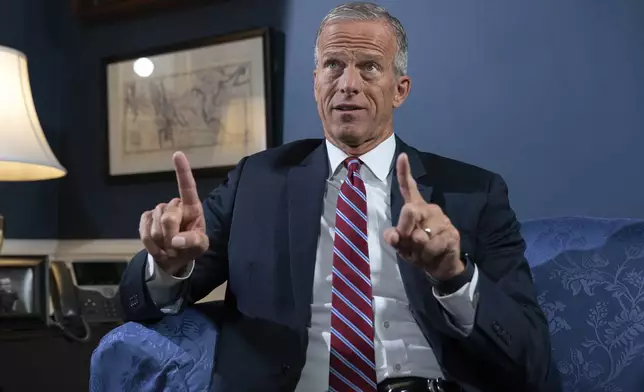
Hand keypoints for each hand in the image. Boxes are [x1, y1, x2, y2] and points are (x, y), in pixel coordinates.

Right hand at [139, 152, 208, 275]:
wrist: (173, 258)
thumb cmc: (190, 247)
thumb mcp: (200, 246)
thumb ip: (193, 242)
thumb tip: (176, 240)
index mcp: (192, 208)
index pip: (187, 188)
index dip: (182, 171)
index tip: (177, 154)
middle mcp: (175, 206)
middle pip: (168, 217)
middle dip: (171, 235)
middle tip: (176, 247)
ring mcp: (159, 211)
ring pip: (155, 226)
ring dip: (161, 242)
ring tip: (169, 248)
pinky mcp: (146, 218)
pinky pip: (144, 231)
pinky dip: (150, 244)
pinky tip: (158, 248)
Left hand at [383, 153, 463, 280]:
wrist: (440, 267)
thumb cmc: (417, 251)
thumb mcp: (401, 246)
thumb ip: (394, 239)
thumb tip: (393, 234)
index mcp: (415, 208)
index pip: (409, 188)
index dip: (404, 172)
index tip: (402, 156)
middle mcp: (429, 210)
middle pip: (409, 211)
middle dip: (405, 229)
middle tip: (410, 242)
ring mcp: (442, 220)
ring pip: (421, 235)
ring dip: (418, 249)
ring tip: (423, 252)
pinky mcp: (451, 234)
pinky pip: (432, 246)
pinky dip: (428, 255)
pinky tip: (433, 255)